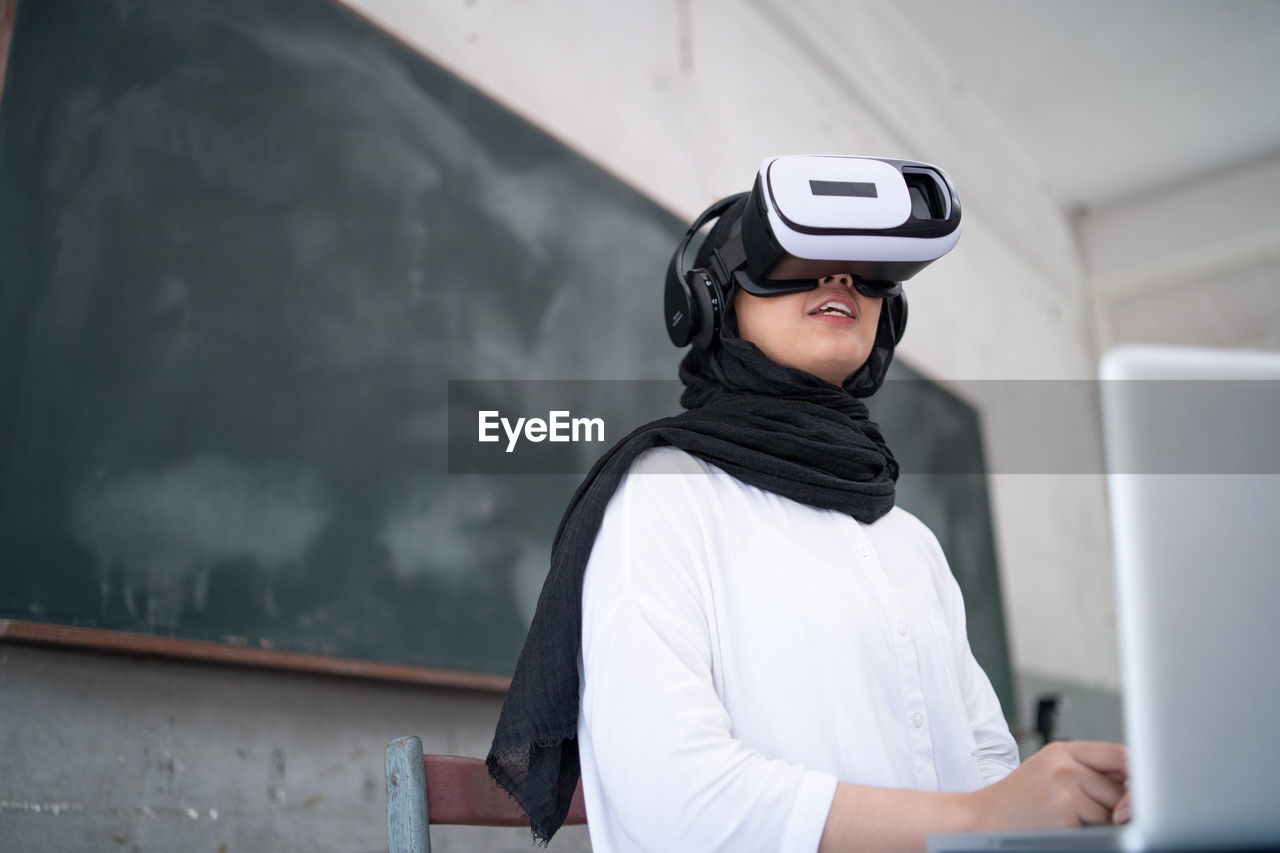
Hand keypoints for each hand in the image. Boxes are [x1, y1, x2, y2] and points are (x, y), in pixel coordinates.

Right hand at [967, 741, 1127, 830]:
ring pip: (1113, 810)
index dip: (1136, 776)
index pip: (1119, 754)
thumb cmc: (1018, 800)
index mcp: (1062, 750)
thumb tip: (1135, 785)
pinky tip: (1065, 827)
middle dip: (1117, 806)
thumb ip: (1087, 771)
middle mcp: (1064, 764)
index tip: (1136, 794)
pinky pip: (1100, 827)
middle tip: (1088, 813)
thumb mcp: (1049, 772)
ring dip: (1103, 823)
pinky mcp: (1065, 811)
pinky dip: (1089, 833)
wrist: (981, 819)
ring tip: (1070, 819)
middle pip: (1121, 787)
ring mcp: (1065, 787)